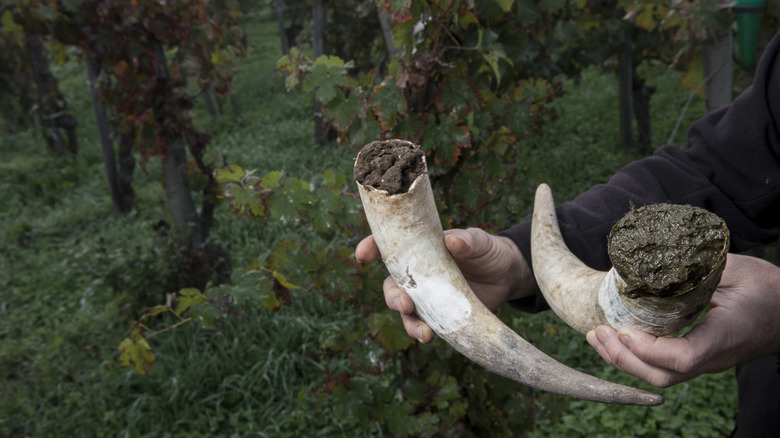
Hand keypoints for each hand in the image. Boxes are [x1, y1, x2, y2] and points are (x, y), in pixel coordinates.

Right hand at [355, 227, 533, 342]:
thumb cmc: (487, 251)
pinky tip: (429, 337)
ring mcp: (426, 297)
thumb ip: (467, 240)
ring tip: (422, 332)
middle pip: (392, 285)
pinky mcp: (438, 315)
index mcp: (420, 249)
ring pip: (405, 311)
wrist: (506, 276)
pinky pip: (423, 326)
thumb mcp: (479, 242)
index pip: (390, 246)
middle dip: (392, 297)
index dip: (372, 247)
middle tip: (404, 304)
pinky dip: (422, 333)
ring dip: (408, 322)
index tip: (362, 254)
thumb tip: (453, 241)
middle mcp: (417, 274)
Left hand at [587, 253, 779, 387]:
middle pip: (663, 375)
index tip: (623, 329)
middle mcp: (713, 357)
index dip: (648, 348)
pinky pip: (663, 367)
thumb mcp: (735, 269)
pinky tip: (616, 339)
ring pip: (661, 376)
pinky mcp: (698, 358)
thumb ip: (698, 267)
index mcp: (724, 335)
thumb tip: (656, 257)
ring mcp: (706, 362)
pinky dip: (635, 356)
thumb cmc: (767, 288)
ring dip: (623, 360)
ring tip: (597, 337)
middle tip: (596, 332)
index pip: (683, 357)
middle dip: (623, 358)